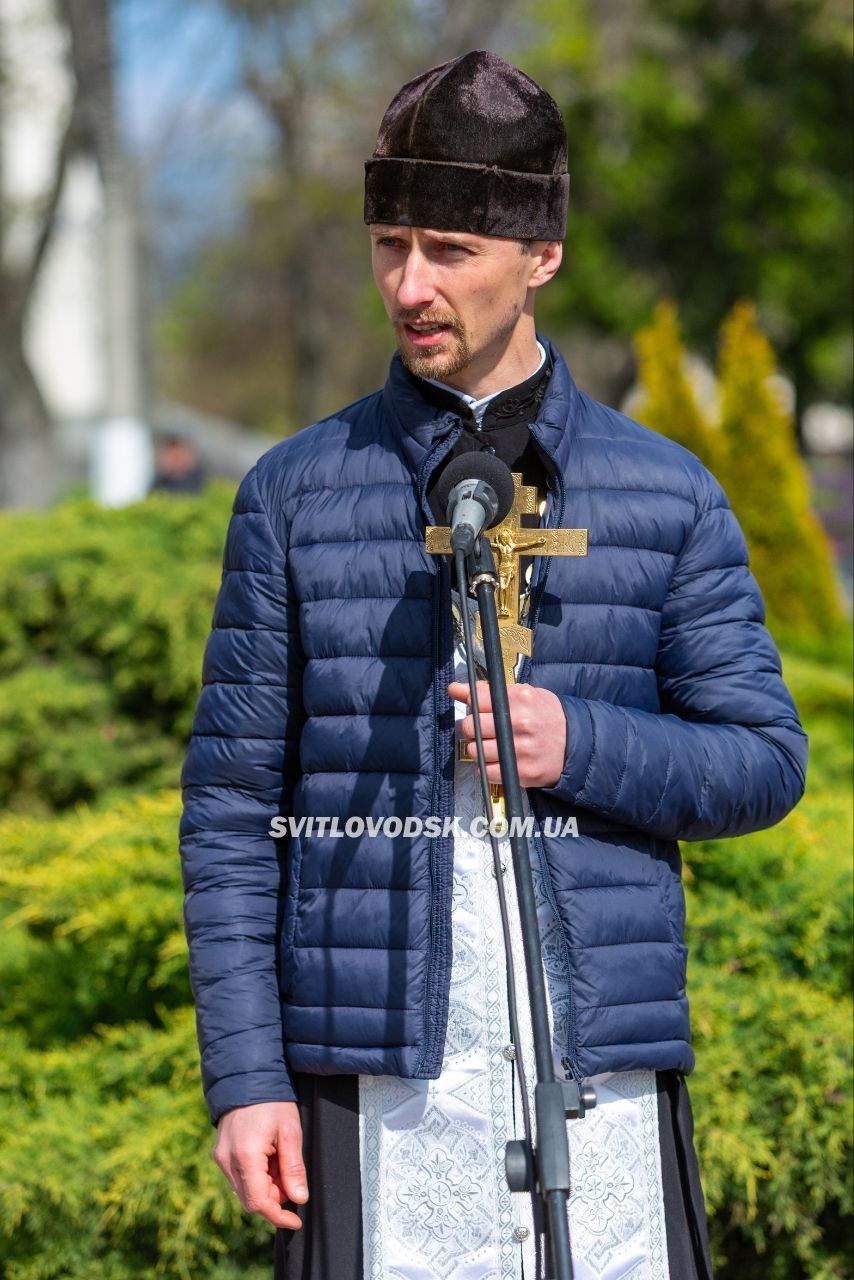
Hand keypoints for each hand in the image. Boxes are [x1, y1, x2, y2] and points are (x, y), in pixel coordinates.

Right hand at [212, 1101, 306, 1229]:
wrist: (247, 1075)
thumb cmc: (272, 1101)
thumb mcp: (290, 1132)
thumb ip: (293, 1168)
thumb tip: (299, 1199)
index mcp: (245, 1156)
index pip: (258, 1203)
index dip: (278, 1216)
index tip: (296, 1220)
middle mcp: (227, 1161)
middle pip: (250, 1200)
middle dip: (274, 1197)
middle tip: (290, 1175)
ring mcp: (220, 1157)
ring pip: (244, 1190)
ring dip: (265, 1185)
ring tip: (279, 1158)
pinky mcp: (219, 1154)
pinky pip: (238, 1177)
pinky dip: (255, 1176)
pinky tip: (267, 1156)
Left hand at [449, 680, 566, 788]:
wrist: (576, 745)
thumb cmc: (547, 717)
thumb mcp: (526, 695)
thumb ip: (491, 691)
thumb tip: (456, 688)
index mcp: (520, 699)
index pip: (477, 698)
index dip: (469, 701)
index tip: (467, 701)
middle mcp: (519, 723)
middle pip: (471, 726)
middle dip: (472, 727)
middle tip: (482, 729)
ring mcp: (520, 749)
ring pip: (475, 750)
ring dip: (478, 749)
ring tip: (492, 745)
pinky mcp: (521, 771)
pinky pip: (486, 771)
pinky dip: (487, 767)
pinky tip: (498, 760)